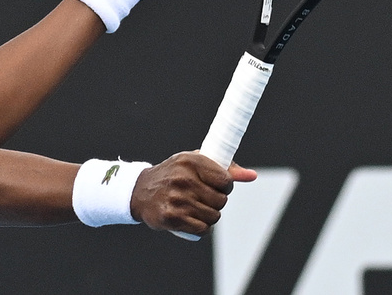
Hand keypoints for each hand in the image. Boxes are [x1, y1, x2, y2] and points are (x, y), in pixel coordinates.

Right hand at [130, 152, 256, 234]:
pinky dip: (200, 228)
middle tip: (202, 198)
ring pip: (213, 217)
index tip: (216, 187)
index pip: (226, 181)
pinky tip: (190, 219)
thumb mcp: (194, 163)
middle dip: (216, 203)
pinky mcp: (172, 218)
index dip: (225, 187)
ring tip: (195, 208)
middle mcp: (183, 179)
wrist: (140, 191)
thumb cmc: (173, 175)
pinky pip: (202, 229)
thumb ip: (225, 168)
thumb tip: (252, 176)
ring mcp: (177, 199)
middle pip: (221, 201)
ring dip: (208, 216)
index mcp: (191, 161)